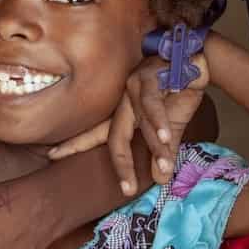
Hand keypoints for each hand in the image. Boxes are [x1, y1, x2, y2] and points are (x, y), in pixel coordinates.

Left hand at [47, 54, 209, 192]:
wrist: (196, 60)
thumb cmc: (176, 92)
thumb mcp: (169, 126)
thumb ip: (163, 151)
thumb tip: (161, 181)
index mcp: (121, 110)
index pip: (96, 132)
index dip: (75, 144)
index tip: (53, 155)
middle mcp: (121, 99)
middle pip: (113, 135)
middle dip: (120, 163)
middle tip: (127, 189)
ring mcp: (133, 86)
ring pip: (138, 124)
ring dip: (155, 148)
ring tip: (163, 169)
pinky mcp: (150, 76)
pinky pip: (153, 103)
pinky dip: (161, 121)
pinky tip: (166, 137)